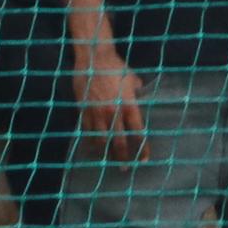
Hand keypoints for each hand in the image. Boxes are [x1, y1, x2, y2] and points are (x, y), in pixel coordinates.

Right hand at [73, 46, 146, 164]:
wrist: (93, 59)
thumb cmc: (115, 67)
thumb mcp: (132, 79)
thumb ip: (136, 93)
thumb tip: (140, 97)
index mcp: (129, 105)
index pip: (138, 132)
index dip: (142, 148)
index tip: (144, 159)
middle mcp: (113, 113)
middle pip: (119, 142)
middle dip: (123, 158)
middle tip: (125, 168)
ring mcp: (97, 114)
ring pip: (101, 141)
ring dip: (105, 153)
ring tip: (108, 160)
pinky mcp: (84, 112)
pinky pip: (87, 132)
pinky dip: (90, 142)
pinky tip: (93, 148)